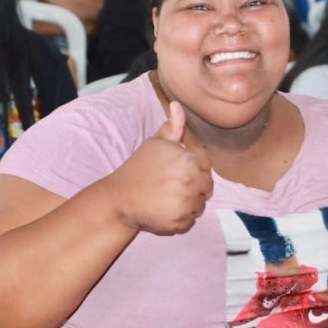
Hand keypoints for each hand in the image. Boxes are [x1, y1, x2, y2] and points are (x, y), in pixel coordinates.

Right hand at [110, 101, 212, 234]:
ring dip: (190, 201)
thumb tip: (178, 104)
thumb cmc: (139, 167)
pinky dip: (183, 217)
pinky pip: (192, 220)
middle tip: (173, 185)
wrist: (120, 197)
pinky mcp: (181, 222)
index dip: (194, 167)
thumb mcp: (155, 143)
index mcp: (188, 160)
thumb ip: (173, 126)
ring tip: (170, 196)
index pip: (206, 165)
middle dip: (194, 185)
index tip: (177, 171)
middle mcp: (191, 181)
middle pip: (206, 186)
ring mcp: (187, 203)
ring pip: (200, 204)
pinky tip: (168, 209)